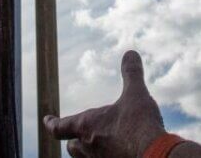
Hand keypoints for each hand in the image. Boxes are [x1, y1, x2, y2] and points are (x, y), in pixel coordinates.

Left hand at [43, 51, 165, 157]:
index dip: (51, 123)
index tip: (47, 120)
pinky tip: (117, 154)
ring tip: (97, 145)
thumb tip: (130, 53)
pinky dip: (105, 157)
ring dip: (88, 152)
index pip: (59, 127)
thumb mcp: (137, 94)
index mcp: (87, 125)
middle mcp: (88, 147)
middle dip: (73, 140)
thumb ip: (131, 74)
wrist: (154, 155)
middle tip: (74, 136)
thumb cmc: (140, 125)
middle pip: (72, 147)